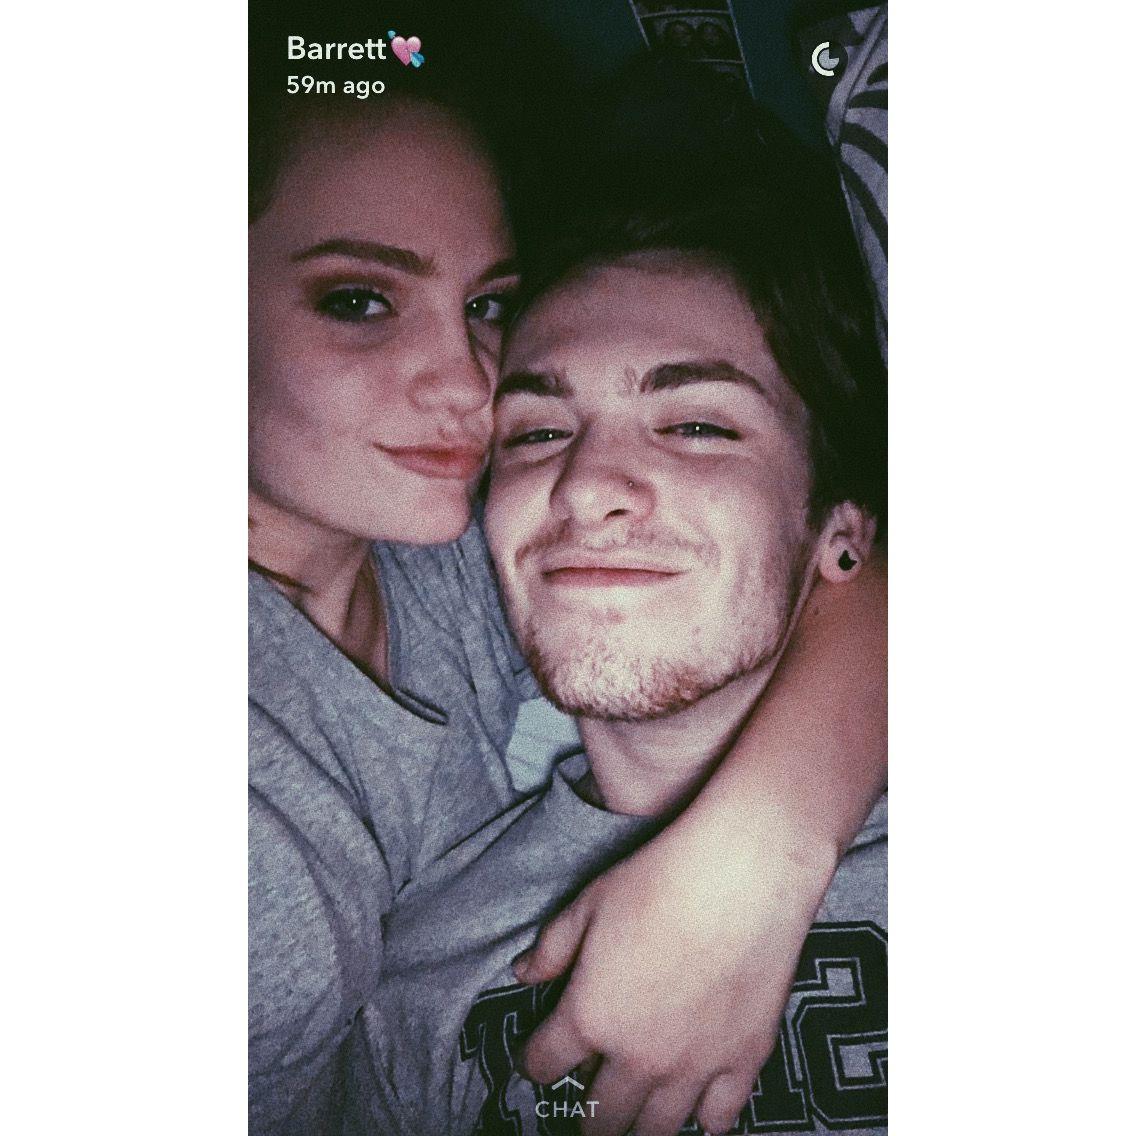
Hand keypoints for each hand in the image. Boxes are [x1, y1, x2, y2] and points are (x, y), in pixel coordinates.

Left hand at [512, 807, 838, 1135]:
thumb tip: (523, 973)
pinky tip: (698, 1110)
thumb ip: (552, 948)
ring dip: (639, 1127)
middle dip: (588, 1116)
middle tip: (588, 1108)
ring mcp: (693, 1066)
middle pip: (600, 1116)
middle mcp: (637, 1056)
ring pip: (656, 1130)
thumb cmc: (660, 879)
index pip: (546, 1063)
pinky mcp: (743, 1060)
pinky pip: (720, 1118)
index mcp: (590, 1016)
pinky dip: (705, 1120)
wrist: (741, 875)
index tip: (539, 1059)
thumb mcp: (589, 904)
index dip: (536, 1062)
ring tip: (635, 1119)